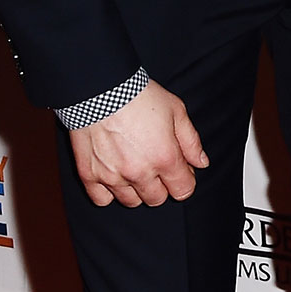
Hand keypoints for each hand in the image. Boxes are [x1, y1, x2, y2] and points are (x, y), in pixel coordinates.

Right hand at [69, 80, 207, 207]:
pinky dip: (109, 192)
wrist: (101, 89)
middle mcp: (139, 172)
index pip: (183, 190)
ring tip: (135, 167)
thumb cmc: (140, 96)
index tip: (180, 170)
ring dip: (137, 190)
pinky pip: (102, 200)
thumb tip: (201, 163)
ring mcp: (112, 176)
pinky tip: (114, 175)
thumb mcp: (176, 111)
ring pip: (131, 202)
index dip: (185, 180)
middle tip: (156, 165)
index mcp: (164, 157)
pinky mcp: (89, 175)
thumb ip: (191, 141)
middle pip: (157, 199)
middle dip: (162, 185)